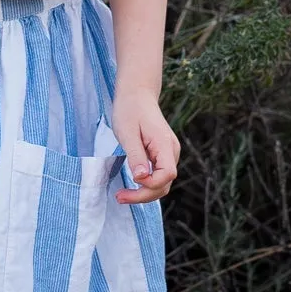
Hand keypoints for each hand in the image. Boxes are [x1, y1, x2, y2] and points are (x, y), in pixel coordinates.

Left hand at [109, 87, 178, 204]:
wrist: (137, 94)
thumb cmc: (130, 110)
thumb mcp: (127, 133)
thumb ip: (136, 156)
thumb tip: (141, 178)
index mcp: (165, 144)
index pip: (167, 174)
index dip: (150, 184)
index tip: (131, 179)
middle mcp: (171, 151)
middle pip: (165, 183)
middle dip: (143, 195)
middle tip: (119, 197)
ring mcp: (168, 154)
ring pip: (162, 183)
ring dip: (144, 193)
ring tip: (122, 196)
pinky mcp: (162, 155)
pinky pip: (158, 176)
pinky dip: (145, 184)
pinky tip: (131, 186)